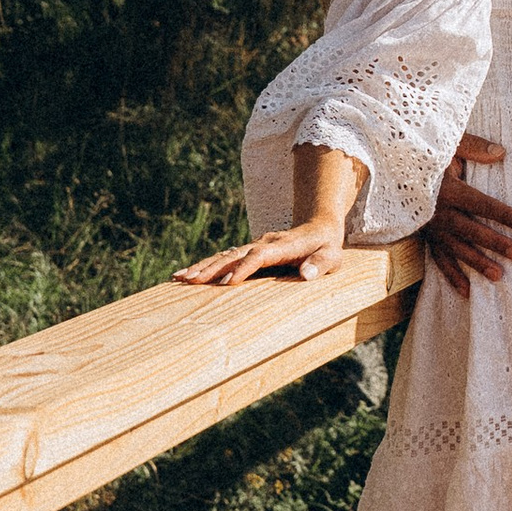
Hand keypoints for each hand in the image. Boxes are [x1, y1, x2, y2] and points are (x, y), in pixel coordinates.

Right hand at [178, 218, 352, 289]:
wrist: (319, 227)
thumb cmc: (326, 247)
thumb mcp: (332, 256)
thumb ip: (320, 265)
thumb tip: (306, 274)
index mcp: (282, 246)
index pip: (260, 256)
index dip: (245, 268)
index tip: (229, 283)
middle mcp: (264, 243)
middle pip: (234, 254)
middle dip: (211, 267)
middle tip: (190, 280)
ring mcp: (254, 246)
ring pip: (224, 255)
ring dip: (202, 266)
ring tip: (179, 278)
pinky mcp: (249, 251)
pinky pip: (224, 258)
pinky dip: (205, 266)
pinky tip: (187, 274)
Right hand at [423, 134, 511, 299]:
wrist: (386, 164)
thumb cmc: (420, 151)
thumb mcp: (446, 142)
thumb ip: (473, 147)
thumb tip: (501, 153)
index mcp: (446, 188)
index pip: (480, 204)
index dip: (503, 214)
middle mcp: (437, 211)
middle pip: (470, 229)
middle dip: (494, 243)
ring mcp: (429, 227)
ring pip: (455, 248)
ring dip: (476, 263)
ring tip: (497, 276)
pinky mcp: (423, 236)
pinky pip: (437, 258)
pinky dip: (451, 275)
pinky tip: (466, 291)